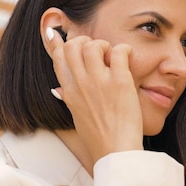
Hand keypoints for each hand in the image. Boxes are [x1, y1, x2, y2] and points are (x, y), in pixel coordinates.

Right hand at [45, 28, 143, 162]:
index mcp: (69, 92)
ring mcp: (99, 82)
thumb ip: (69, 99)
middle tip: (99, 51)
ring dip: (104, 45)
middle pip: (74, 46)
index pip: (57, 58)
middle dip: (85, 42)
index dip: (57, 42)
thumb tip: (58, 90)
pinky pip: (119, 51)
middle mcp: (81, 83)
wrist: (114, 152)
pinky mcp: (120, 82)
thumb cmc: (99, 138)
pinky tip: (128, 58)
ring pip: (94, 45)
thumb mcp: (76, 117)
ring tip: (113, 57)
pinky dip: (124, 50)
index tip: (57, 33)